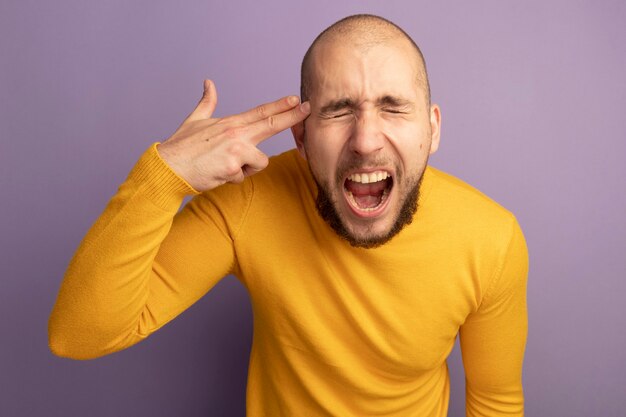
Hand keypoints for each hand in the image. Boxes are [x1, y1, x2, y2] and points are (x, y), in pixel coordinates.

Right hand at [156, 79, 310, 191]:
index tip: (296, 99)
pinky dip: (232, 178)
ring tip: (224, 165)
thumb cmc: (181, 147)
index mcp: (230, 123)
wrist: (168, 167)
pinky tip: (216, 173)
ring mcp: (235, 150)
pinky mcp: (233, 167)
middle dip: (292, 117)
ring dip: (246, 168)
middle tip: (309, 108)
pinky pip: (243, 176)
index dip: (280, 106)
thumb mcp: (195, 120)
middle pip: (271, 124)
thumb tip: (209, 82)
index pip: (260, 112)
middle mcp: (235, 133)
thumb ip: (207, 103)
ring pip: (260, 161)